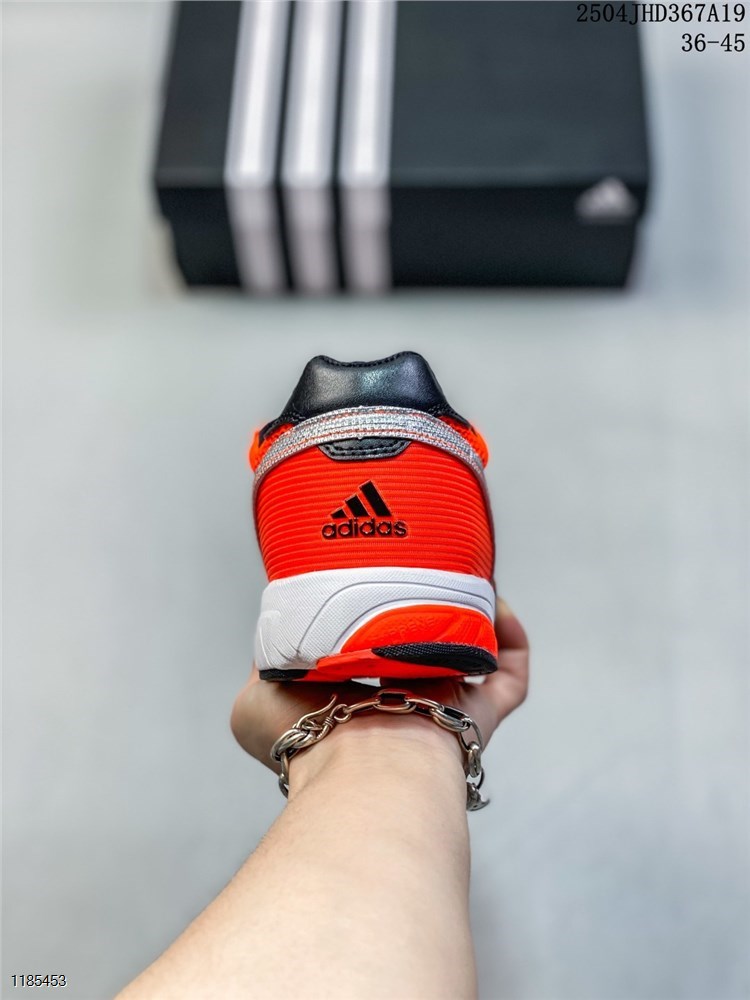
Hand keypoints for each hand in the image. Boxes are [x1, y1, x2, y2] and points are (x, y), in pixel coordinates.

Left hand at [231, 598, 528, 777]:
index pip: (366, 663)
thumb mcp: (258, 697)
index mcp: (354, 706)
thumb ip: (270, 660)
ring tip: (460, 576)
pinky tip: (494, 600)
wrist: (357, 762)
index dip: (368, 625)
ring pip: (473, 660)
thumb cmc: (305, 737)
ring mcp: (447, 711)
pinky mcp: (483, 713)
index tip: (366, 589)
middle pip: (426, 655)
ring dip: (471, 616)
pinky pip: (511, 672)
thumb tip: (282, 633)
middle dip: (426, 615)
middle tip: (423, 574)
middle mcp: (404, 709)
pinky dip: (509, 634)